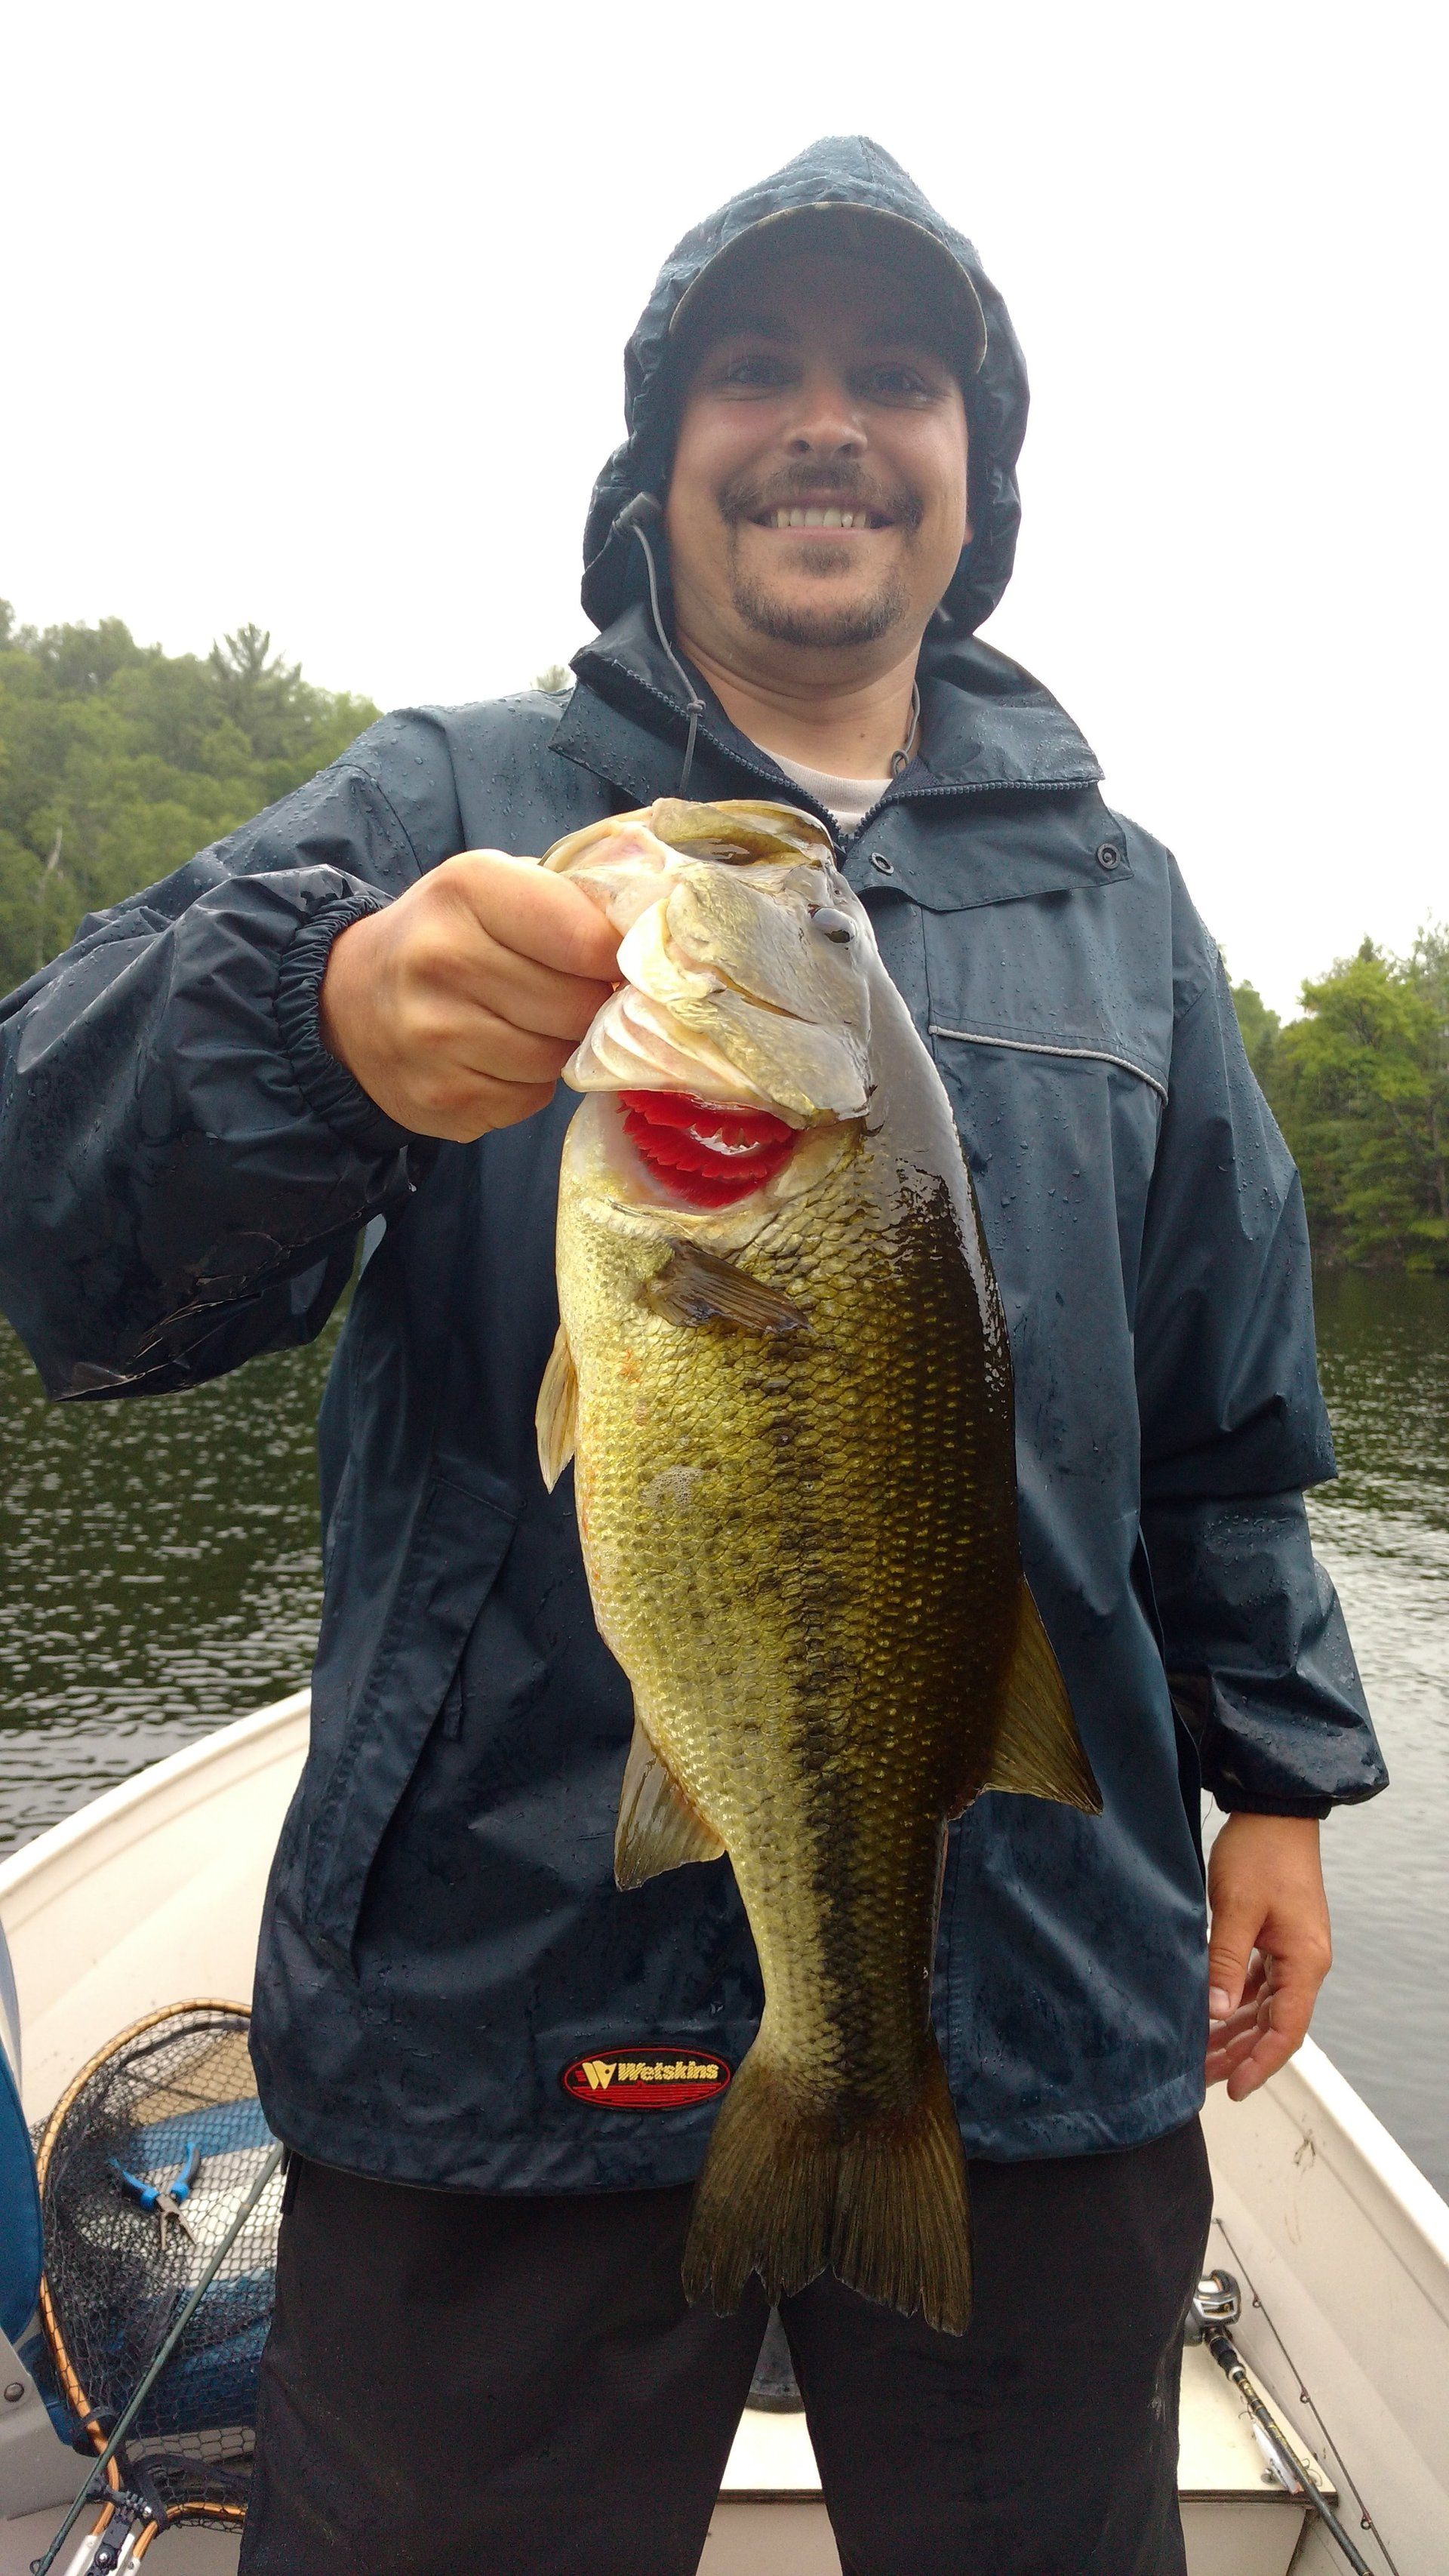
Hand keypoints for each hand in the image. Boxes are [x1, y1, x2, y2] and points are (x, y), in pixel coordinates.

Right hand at [319, 853, 618, 1140]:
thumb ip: (567, 903)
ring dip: (560, 1048)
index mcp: (467, 889)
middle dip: (589, 1006)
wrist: (349, 999)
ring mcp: (434, 1037)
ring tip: (529, 1024)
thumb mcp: (493, 887)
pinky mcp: (438, 1099)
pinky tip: (498, 1059)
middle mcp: (442, 960)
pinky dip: (528, 1084)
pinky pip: (528, 1100)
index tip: (617, 962)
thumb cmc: (446, 934)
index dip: (618, 959)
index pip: (587, 940)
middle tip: (571, 995)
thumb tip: (653, 946)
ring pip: (557, 1059)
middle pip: (578, 1007)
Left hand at [1205, 1812, 1331, 2100]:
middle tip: (1201, 2079)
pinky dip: (1233, 2003)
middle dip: (1239, 2055)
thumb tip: (1215, 2012)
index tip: (1234, 2089)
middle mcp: (1303, 1963)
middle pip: (1274, 2025)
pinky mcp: (1275, 1940)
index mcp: (1304, 1962)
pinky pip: (1256, 1985)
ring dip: (1233, 2032)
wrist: (1273, 1812)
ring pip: (1263, 2008)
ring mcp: (1290, 1952)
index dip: (1260, 2064)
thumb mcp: (1237, 1908)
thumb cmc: (1260, 1854)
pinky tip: (1207, 2016)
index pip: (1287, 2030)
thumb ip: (1226, 1961)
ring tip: (1199, 2056)